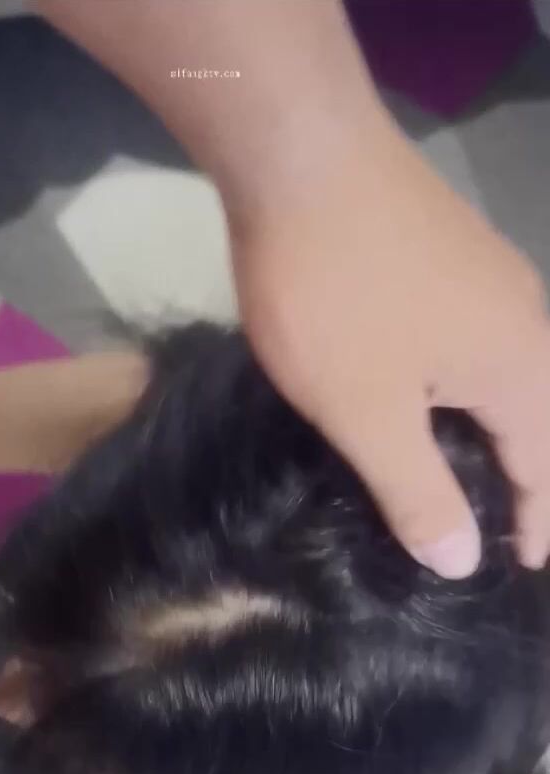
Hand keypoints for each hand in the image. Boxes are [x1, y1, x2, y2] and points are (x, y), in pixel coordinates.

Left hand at [230, 120, 549, 575]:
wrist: (302, 155)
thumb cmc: (336, 299)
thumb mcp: (368, 416)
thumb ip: (418, 493)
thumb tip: (463, 560)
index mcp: (520, 367)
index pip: (544, 465)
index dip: (536, 521)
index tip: (526, 564)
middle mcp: (524, 319)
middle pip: (539, 417)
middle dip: (525, 477)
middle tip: (504, 529)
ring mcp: (491, 277)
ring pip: (510, 376)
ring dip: (496, 432)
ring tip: (471, 480)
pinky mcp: (453, 253)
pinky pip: (479, 341)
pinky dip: (468, 390)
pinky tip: (432, 404)